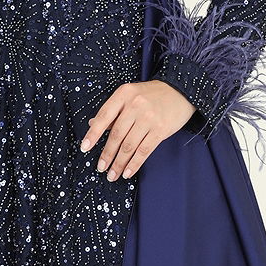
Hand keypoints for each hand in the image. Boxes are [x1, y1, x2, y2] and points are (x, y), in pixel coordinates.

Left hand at [80, 80, 196, 180]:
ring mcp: (149, 117)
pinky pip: (144, 150)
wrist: (180, 91)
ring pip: (129, 145)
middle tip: (100, 168)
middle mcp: (135, 105)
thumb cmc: (151, 94)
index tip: (84, 148)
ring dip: (119, 163)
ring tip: (112, 174)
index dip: (93, 134)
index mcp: (123, 94)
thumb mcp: (129, 95)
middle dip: (107, 154)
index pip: (104, 116)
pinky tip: (127, 172)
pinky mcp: (161, 129)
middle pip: (116, 135)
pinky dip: (134, 164)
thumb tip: (92, 125)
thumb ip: (113, 110)